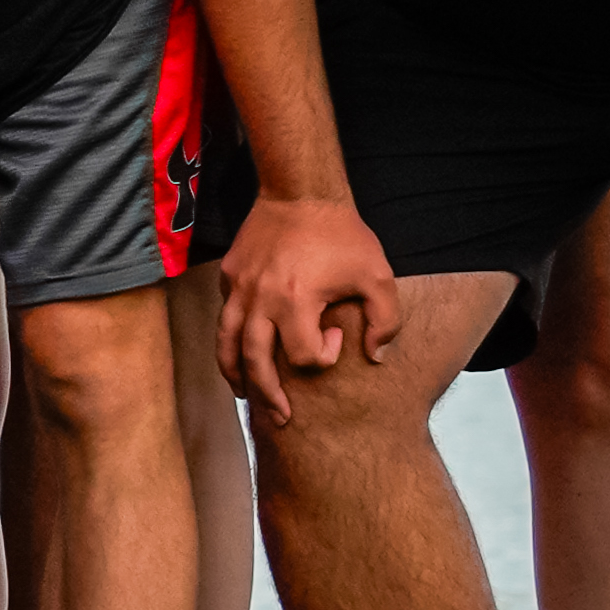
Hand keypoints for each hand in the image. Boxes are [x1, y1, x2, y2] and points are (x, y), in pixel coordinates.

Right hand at [214, 189, 399, 423]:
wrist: (300, 192)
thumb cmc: (342, 235)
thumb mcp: (378, 277)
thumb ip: (386, 322)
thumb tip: (374, 357)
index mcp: (296, 301)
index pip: (302, 354)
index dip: (324, 355)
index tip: (337, 337)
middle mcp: (260, 299)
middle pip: (254, 361)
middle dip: (268, 395)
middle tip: (281, 418)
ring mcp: (239, 288)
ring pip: (227, 343)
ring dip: (236, 375)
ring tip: (246, 396)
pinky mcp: (229, 276)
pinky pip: (224, 316)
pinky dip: (230, 341)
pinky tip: (240, 351)